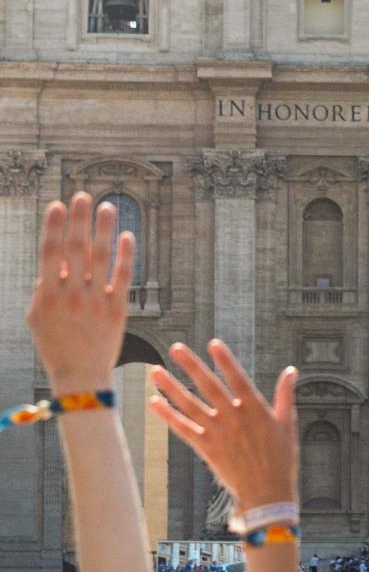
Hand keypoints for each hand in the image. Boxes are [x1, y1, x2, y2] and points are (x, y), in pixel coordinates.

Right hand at [26, 193, 134, 398]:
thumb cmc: (56, 344)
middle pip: (76, 249)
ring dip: (103, 229)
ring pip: (100, 257)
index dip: (55, 227)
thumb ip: (43, 289)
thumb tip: (50, 263)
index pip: (50, 253)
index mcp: (47, 295)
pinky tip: (128, 235)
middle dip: (79, 220)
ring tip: (108, 206)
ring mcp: (95, 301)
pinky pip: (123, 276)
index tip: (59, 204)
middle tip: (84, 196)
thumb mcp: (37, 318)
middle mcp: (71, 295)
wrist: (81, 375)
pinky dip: (125, 254)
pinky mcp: (117, 309)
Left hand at [149, 341, 298, 511]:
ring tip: (156, 372)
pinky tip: (155, 403)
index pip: (237, 378)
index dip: (225, 360)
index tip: (213, 343)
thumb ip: (285, 394)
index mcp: (255, 408)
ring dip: (171, 388)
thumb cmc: (281, 457)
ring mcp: (218, 433)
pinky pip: (183, 429)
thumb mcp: (287, 423)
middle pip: (209, 386)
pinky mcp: (206, 449)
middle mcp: (233, 417)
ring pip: (190, 405)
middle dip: (191, 366)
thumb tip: (292, 370)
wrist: (267, 492)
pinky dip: (168, 416)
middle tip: (176, 348)